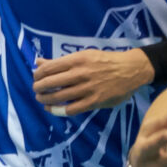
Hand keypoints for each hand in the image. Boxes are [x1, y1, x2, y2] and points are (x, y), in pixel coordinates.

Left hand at [31, 48, 153, 114]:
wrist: (131, 69)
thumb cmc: (105, 61)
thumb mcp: (84, 55)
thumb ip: (61, 60)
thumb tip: (38, 62)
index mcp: (77, 60)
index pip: (49, 68)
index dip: (38, 75)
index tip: (35, 78)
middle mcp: (80, 74)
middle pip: (51, 83)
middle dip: (38, 87)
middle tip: (36, 90)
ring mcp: (87, 88)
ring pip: (59, 97)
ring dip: (45, 99)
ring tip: (41, 99)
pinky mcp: (94, 101)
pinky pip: (71, 109)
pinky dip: (58, 110)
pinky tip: (52, 109)